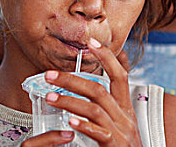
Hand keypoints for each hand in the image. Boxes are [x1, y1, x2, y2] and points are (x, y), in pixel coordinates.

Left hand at [21, 38, 141, 146]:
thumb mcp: (120, 124)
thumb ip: (108, 107)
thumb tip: (92, 89)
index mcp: (125, 109)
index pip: (120, 76)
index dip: (107, 57)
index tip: (91, 42)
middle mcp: (125, 118)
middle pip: (100, 89)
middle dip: (72, 79)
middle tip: (49, 74)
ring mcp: (122, 133)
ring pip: (95, 109)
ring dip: (70, 101)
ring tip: (49, 97)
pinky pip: (100, 133)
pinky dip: (85, 125)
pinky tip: (70, 122)